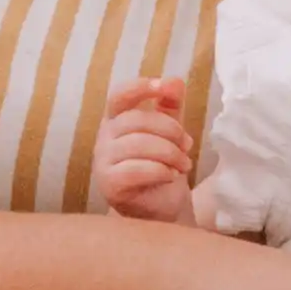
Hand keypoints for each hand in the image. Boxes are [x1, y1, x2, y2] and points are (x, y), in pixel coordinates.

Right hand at [93, 70, 199, 229]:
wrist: (160, 208)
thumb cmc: (161, 165)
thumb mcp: (169, 131)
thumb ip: (170, 105)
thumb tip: (175, 81)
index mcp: (116, 120)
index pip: (120, 95)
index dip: (141, 87)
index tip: (165, 87)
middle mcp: (104, 137)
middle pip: (136, 119)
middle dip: (170, 130)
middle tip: (187, 145)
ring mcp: (102, 161)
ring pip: (137, 144)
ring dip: (169, 153)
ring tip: (183, 165)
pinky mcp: (109, 184)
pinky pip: (135, 169)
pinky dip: (160, 170)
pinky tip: (170, 175)